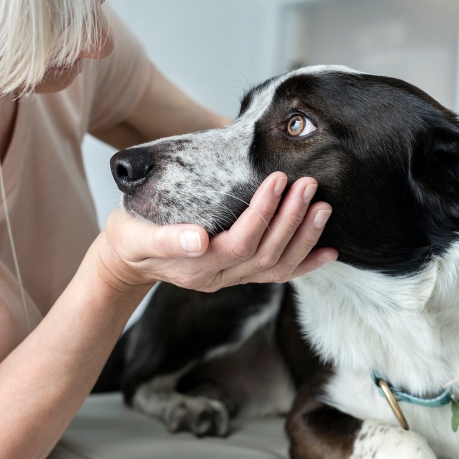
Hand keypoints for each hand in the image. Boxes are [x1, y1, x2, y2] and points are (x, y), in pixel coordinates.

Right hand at [95, 172, 336, 293]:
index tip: (277, 180)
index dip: (262, 214)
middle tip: (308, 186)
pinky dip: (305, 264)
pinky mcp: (241, 274)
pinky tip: (328, 252)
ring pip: (277, 266)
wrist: (130, 259)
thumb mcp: (135, 236)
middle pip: (265, 253)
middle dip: (290, 219)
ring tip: (323, 208)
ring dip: (304, 238)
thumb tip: (198, 240)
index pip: (240, 242)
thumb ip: (165, 239)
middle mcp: (220, 277)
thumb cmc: (131, 239)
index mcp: (197, 267)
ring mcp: (233, 278)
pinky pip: (278, 275)